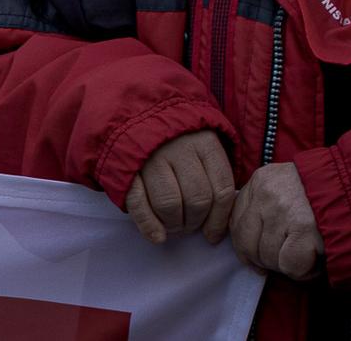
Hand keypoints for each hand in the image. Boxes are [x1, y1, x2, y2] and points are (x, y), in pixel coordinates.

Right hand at [124, 129, 235, 245]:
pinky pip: (139, 203)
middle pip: (197, 200)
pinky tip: (157, 236)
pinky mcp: (128, 165)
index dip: (218, 220)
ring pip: (170, 204)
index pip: (222, 190)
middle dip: (194, 223)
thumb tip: (218, 224)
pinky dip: (149, 225)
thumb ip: (213, 177)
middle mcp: (180, 147)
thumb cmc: (176, 139)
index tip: (211, 235)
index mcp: (205, 142)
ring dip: (173, 225)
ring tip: (172, 226)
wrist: (136, 114)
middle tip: (187, 227)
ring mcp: (152, 155)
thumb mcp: (202, 147)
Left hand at [230, 162, 324, 279]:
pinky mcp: (302, 229)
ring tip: (306, 254)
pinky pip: (289, 266)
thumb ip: (263, 204)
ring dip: (287, 265)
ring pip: (268, 258)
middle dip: (263, 260)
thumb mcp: (285, 185)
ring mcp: (282, 210)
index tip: (255, 258)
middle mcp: (266, 192)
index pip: (235, 221)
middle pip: (246, 243)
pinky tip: (315, 260)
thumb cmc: (323, 192)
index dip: (244, 246)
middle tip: (284, 260)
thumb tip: (243, 238)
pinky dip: (303, 271)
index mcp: (260, 179)